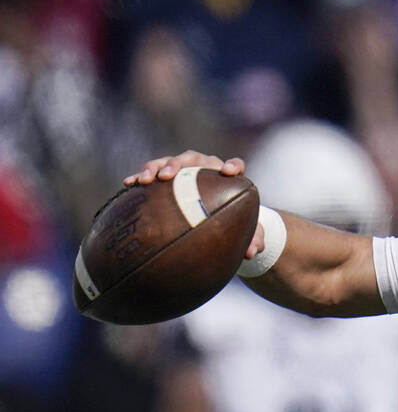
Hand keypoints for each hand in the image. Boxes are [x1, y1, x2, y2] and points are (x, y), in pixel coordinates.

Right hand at [124, 151, 264, 259]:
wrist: (220, 219)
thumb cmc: (237, 222)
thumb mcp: (249, 232)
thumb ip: (255, 239)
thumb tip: (252, 253)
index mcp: (229, 177)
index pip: (235, 165)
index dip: (233, 165)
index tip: (228, 172)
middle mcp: (207, 168)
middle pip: (194, 158)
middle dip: (179, 164)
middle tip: (168, 175)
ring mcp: (186, 171)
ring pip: (170, 162)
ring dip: (156, 167)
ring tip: (144, 179)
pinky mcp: (168, 179)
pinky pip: (153, 174)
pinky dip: (141, 176)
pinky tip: (128, 184)